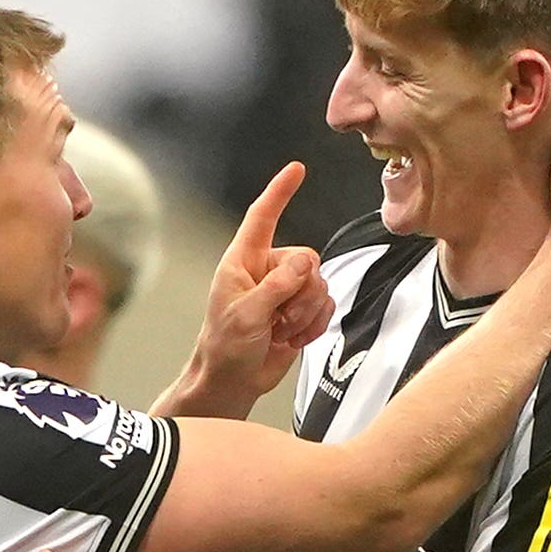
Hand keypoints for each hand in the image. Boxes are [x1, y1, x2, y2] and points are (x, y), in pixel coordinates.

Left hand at [178, 163, 335, 411]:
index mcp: (242, 262)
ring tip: (281, 330)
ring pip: (320, 284)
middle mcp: (265, 271)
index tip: (296, 169)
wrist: (233, 382)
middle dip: (301, 291)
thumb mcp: (246, 314)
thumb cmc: (225, 347)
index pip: (262, 217)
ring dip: (306, 312)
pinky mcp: (299, 311)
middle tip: (279, 317)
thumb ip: (277, 285)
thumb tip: (305, 263)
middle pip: (307, 259)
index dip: (279, 192)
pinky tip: (292, 338)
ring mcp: (284, 291)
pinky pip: (325, 305)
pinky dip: (314, 324)